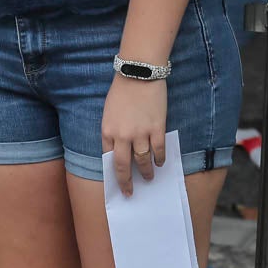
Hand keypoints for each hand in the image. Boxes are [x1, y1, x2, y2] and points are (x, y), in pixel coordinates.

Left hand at [102, 75, 167, 196]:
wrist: (139, 75)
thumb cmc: (122, 91)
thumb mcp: (109, 111)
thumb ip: (113, 129)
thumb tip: (118, 147)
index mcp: (107, 130)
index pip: (108, 157)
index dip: (113, 171)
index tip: (116, 181)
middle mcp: (122, 136)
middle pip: (123, 165)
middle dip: (126, 182)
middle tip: (129, 192)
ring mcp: (140, 134)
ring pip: (142, 161)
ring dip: (146, 172)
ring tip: (149, 179)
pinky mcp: (156, 129)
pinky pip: (158, 151)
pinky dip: (160, 159)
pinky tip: (160, 163)